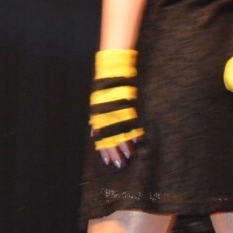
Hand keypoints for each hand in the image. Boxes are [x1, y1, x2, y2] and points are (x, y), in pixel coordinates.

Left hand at [91, 48, 143, 168]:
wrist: (113, 69)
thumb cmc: (106, 87)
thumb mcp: (98, 104)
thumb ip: (97, 120)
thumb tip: (94, 134)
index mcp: (98, 115)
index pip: (100, 138)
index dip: (105, 150)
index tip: (108, 161)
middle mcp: (105, 115)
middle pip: (110, 138)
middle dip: (115, 152)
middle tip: (120, 164)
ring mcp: (116, 110)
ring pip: (120, 133)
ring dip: (125, 146)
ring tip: (129, 156)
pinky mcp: (126, 104)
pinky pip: (130, 122)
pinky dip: (133, 131)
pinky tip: (137, 141)